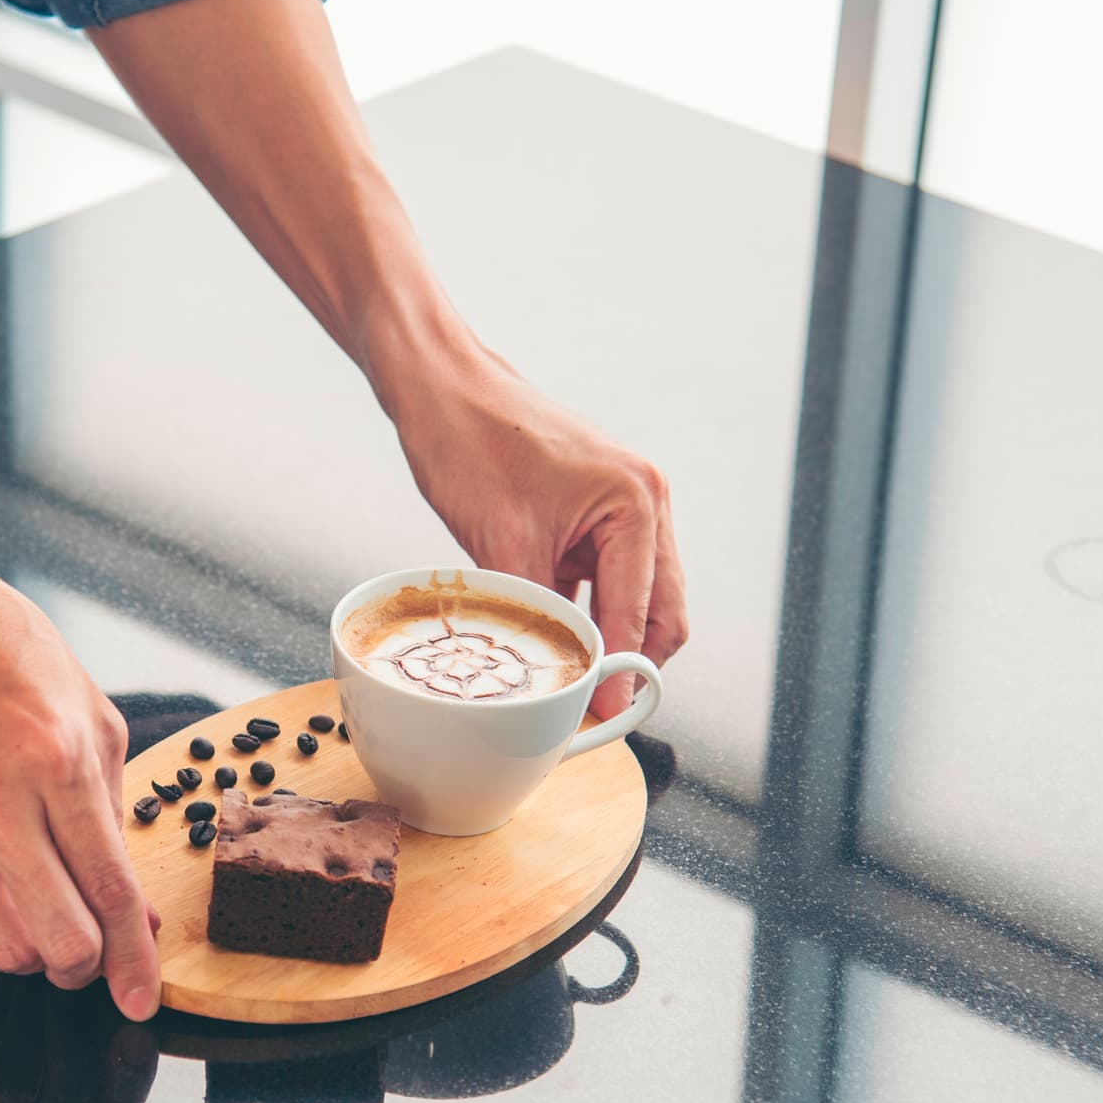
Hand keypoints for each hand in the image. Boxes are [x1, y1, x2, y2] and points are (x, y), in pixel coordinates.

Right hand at [0, 551, 160, 1016]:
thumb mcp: (92, 714)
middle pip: (58, 944)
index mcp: (57, 768)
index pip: (109, 894)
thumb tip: (129, 897)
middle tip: (98, 947)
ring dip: (38, 949)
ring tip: (51, 912)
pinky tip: (1, 866)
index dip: (134, 960)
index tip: (142, 997)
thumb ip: (113, 810)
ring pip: (3, 947)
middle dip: (89, 965)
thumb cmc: (3, 653)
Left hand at [386, 347, 687, 719]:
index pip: (644, 614)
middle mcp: (645, 501)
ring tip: (571, 682)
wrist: (441, 385)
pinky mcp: (596, 512)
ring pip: (637, 598)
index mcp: (636, 502)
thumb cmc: (469, 442)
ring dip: (608, 638)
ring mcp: (625, 505)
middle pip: (661, 611)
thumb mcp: (503, 543)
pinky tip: (554, 639)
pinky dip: (586, 610)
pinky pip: (606, 578)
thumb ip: (544, 615)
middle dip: (630, 662)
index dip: (620, 673)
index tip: (600, 717)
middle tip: (591, 709)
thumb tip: (564, 679)